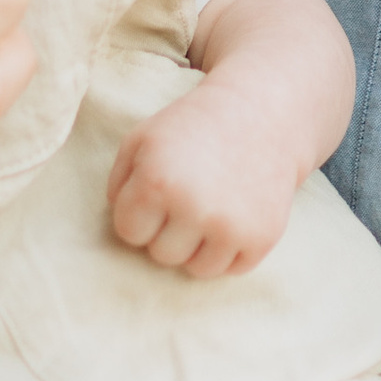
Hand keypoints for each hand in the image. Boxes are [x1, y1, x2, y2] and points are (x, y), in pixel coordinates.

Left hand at [107, 83, 302, 278]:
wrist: (259, 110)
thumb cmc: (191, 127)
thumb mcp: (142, 139)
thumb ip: (118, 185)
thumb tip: (125, 232)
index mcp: (157, 182)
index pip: (129, 232)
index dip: (140, 212)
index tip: (157, 191)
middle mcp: (194, 208)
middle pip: (162, 254)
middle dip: (169, 230)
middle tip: (189, 195)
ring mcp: (231, 226)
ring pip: (197, 269)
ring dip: (199, 245)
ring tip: (209, 207)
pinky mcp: (262, 238)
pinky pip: (232, 269)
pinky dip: (230, 248)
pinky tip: (234, 213)